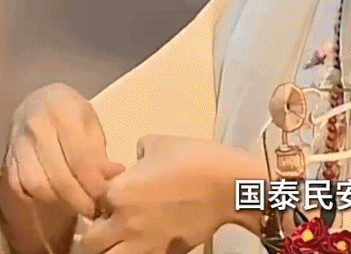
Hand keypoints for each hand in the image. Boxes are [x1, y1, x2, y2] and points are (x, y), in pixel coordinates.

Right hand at [2, 83, 124, 217]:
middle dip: (80, 199)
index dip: (94, 183)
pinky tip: (57, 198)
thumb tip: (116, 177)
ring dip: (61, 201)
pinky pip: (20, 186)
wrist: (39, 100)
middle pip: (59, 176)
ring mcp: (19, 144)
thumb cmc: (72, 112)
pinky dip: (39, 198)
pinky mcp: (8, 158)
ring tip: (79, 204)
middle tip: (96, 210)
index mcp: (65, 114)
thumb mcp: (91, 122)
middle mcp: (38, 129)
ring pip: (37, 185)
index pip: (81, 158)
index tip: (107, 198)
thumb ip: (100, 151)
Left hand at [80, 135, 267, 253]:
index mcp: (118, 192)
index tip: (107, 193)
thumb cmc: (195, 158)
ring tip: (118, 240)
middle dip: (93, 234)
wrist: (228, 185)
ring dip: (108, 250)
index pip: (88, 202)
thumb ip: (139, 151)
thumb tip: (136, 161)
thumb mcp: (161, 142)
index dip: (95, 199)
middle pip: (88, 243)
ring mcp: (142, 244)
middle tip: (105, 223)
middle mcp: (123, 223)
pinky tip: (143, 244)